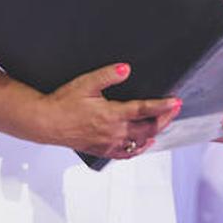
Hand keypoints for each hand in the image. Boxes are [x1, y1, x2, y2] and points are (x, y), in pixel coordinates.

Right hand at [38, 61, 181, 159]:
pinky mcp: (103, 151)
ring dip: (155, 132)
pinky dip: (140, 148)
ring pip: (140, 141)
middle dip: (164, 119)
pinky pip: (127, 153)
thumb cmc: (63, 103)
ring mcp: (109, 143)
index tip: (176, 102)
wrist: (46, 123)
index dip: (163, 106)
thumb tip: (126, 69)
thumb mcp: (86, 83)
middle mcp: (114, 132)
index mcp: (112, 114)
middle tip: (175, 109)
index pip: (144, 110)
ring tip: (164, 122)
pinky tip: (145, 143)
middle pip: (148, 128)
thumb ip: (108, 75)